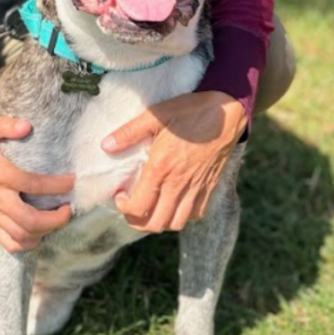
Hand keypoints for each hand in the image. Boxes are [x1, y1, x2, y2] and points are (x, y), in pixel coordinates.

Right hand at [0, 118, 73, 253]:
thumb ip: (6, 125)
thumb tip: (27, 126)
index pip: (31, 184)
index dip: (56, 185)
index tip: (71, 181)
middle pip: (28, 220)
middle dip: (55, 219)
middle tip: (68, 208)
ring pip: (20, 236)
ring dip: (44, 232)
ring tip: (57, 219)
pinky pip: (8, 243)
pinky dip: (27, 244)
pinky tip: (39, 233)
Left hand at [102, 91, 245, 233]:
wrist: (227, 113)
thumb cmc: (190, 111)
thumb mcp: (156, 115)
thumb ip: (129, 132)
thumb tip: (106, 145)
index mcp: (161, 168)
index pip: (138, 207)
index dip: (124, 208)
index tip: (120, 195)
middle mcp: (179, 184)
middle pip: (155, 223)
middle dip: (137, 221)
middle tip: (130, 206)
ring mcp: (196, 188)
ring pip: (176, 223)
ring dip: (159, 222)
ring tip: (150, 206)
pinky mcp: (210, 187)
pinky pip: (195, 214)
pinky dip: (182, 215)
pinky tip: (174, 202)